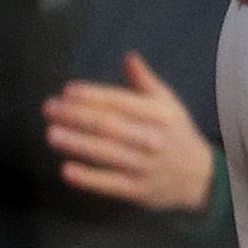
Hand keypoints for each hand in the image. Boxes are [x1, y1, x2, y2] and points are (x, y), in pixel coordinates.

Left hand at [45, 51, 218, 213]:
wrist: (199, 177)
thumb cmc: (175, 134)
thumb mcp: (168, 104)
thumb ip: (145, 82)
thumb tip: (129, 57)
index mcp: (160, 114)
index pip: (121, 102)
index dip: (93, 96)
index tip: (67, 91)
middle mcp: (153, 139)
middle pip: (110, 126)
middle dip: (76, 116)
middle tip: (48, 109)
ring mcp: (145, 167)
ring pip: (107, 153)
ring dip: (77, 144)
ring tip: (51, 134)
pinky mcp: (138, 191)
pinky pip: (111, 185)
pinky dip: (89, 179)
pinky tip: (66, 170)